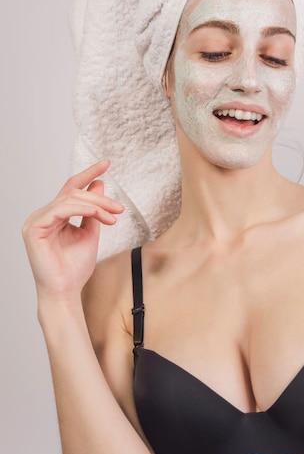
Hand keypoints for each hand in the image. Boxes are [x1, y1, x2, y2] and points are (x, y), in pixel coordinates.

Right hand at [22, 160, 123, 301]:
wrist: (66, 290)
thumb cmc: (75, 267)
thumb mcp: (90, 233)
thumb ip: (94, 211)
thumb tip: (99, 184)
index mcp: (55, 215)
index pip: (71, 188)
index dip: (88, 174)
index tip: (106, 163)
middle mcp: (44, 215)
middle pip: (73, 193)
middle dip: (100, 198)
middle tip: (119, 208)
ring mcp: (36, 220)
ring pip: (69, 199)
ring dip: (96, 205)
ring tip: (113, 215)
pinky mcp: (34, 228)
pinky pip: (61, 209)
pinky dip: (82, 210)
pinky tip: (98, 215)